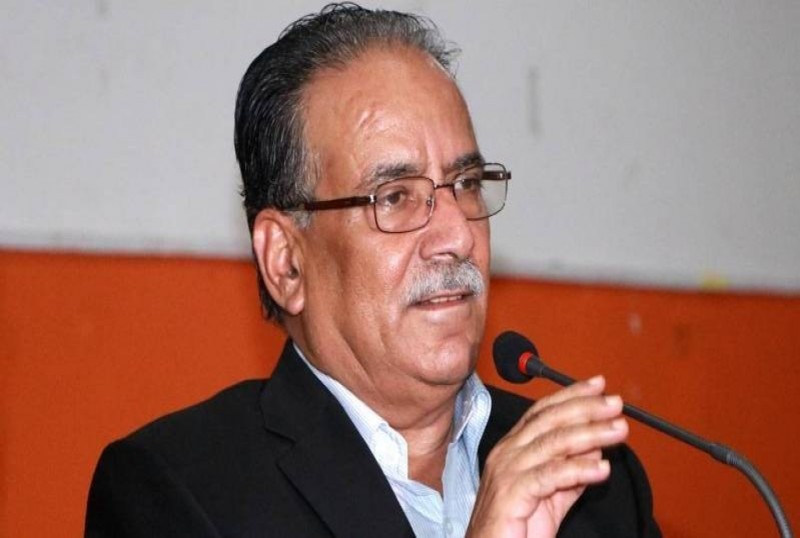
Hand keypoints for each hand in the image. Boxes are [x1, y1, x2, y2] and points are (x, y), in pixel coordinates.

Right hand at [467, 376, 627, 537]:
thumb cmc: (515, 528)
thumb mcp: (551, 496)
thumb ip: (571, 473)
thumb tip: (596, 451)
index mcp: (513, 447)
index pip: (543, 411)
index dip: (571, 395)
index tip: (599, 385)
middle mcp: (507, 452)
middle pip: (549, 420)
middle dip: (585, 408)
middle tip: (615, 403)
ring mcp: (507, 471)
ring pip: (553, 443)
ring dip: (590, 434)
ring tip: (618, 430)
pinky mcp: (512, 494)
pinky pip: (551, 476)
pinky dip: (579, 470)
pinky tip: (602, 469)